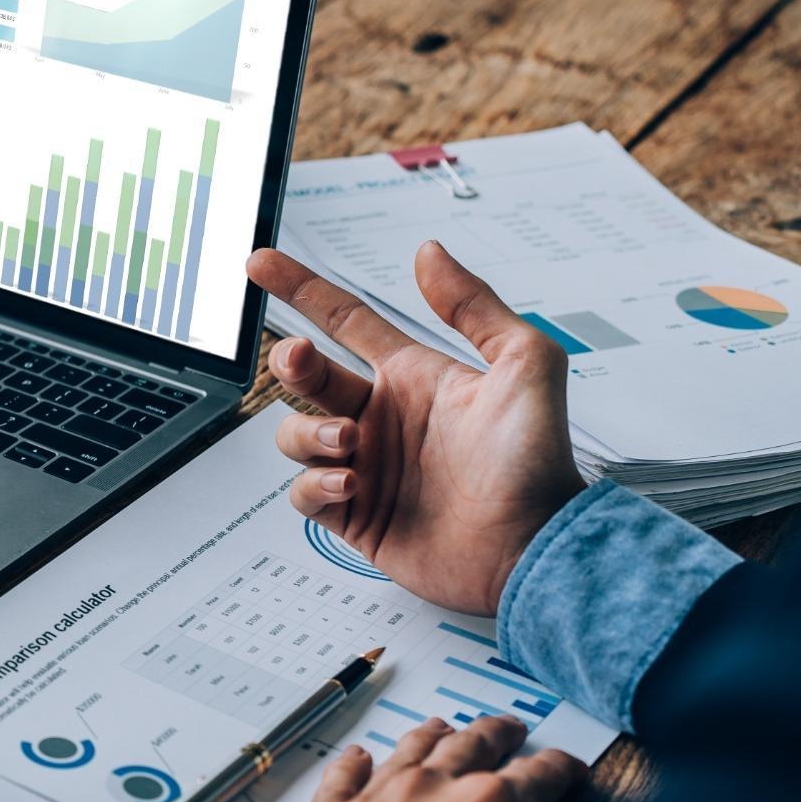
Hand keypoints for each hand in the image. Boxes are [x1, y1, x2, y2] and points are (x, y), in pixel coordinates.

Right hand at [249, 243, 585, 615]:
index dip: (301, 288)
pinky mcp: (356, 517)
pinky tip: (349, 484)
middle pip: (306, 375)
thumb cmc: (538, 464)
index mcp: (414, 377)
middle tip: (301, 360)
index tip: (262, 264)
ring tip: (350, 442)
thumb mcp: (525, 364)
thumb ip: (474, 304)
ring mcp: (367, 467)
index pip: (344, 319)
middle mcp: (383, 418)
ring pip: (296, 435)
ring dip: (311, 432)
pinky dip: (315, 485)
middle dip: (292, 361)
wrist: (533, 547)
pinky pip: (304, 493)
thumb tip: (431, 254)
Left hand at [265, 715, 585, 801]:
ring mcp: (376, 796)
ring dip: (432, 737)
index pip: (540, 777)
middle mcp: (434, 788)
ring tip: (443, 728)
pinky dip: (353, 763)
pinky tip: (358, 756)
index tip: (570, 770)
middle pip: (473, 745)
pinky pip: (342, 776)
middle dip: (497, 734)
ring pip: (411, 749)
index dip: (562, 771)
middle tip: (509, 729)